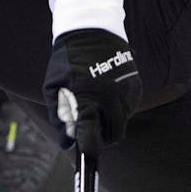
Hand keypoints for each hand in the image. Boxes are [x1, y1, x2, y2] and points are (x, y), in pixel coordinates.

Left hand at [42, 29, 141, 155]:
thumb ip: (59, 116)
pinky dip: (117, 107)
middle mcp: (111, 99)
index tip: (87, 160)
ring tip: (95, 101)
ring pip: (121, 122)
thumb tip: (67, 142)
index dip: (89, 151)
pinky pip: (128, 109)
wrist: (92, 32)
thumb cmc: (66, 62)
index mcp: (87, 100)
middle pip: (112, 136)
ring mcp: (126, 94)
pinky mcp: (136, 89)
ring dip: (109, 120)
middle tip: (88, 127)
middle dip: (101, 137)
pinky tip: (106, 91)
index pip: (92, 137)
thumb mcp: (54, 88)